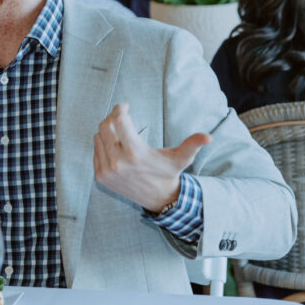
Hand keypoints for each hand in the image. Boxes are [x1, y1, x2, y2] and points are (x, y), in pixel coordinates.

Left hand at [93, 103, 210, 211]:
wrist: (157, 198)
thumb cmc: (168, 173)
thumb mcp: (181, 158)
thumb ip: (193, 144)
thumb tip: (209, 137)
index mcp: (136, 154)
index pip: (118, 121)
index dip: (120, 109)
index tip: (125, 106)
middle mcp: (118, 162)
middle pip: (105, 126)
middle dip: (112, 117)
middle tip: (121, 116)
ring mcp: (107, 170)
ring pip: (98, 137)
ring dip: (106, 130)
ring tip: (119, 131)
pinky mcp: (101, 176)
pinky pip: (96, 150)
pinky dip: (102, 144)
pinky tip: (114, 146)